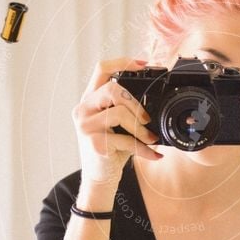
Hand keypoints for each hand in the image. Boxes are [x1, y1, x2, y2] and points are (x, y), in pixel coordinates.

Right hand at [72, 57, 161, 185]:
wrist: (100, 178)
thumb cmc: (112, 149)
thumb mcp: (119, 125)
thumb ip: (127, 108)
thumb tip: (156, 99)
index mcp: (89, 99)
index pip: (101, 69)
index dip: (123, 62)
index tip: (144, 64)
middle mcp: (83, 109)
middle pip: (112, 90)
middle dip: (136, 104)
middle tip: (146, 119)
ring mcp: (85, 126)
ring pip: (119, 113)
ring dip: (141, 128)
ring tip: (150, 139)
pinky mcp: (94, 143)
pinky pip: (125, 140)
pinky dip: (144, 148)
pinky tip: (154, 154)